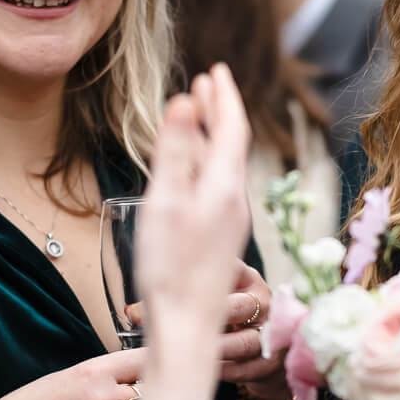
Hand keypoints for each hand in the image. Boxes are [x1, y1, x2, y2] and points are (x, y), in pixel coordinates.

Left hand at [128, 260, 277, 383]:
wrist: (261, 352)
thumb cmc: (225, 320)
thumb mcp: (210, 299)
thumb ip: (179, 296)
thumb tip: (131, 312)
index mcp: (246, 278)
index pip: (225, 271)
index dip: (192, 283)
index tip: (160, 297)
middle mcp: (262, 302)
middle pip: (239, 307)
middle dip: (203, 318)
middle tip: (170, 329)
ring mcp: (270, 333)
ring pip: (244, 342)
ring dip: (214, 350)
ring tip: (187, 356)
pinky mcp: (270, 362)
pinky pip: (247, 369)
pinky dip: (224, 372)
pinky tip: (203, 373)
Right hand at [132, 67, 250, 341]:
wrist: (187, 328)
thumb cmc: (170, 268)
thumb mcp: (165, 201)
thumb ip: (175, 150)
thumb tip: (186, 100)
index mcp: (224, 186)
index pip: (232, 128)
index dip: (224, 97)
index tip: (214, 71)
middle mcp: (235, 202)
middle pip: (233, 145)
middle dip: (220, 111)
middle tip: (207, 84)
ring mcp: (231, 223)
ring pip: (227, 166)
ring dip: (215, 136)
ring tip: (200, 116)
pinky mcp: (222, 241)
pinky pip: (221, 187)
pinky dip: (210, 163)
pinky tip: (195, 171)